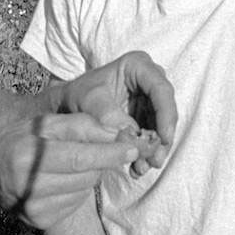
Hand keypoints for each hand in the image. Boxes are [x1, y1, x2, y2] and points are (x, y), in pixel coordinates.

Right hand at [0, 111, 141, 229]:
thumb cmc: (19, 139)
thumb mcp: (43, 123)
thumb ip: (80, 124)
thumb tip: (117, 134)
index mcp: (28, 155)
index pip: (80, 157)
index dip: (110, 152)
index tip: (134, 147)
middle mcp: (29, 184)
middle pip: (87, 175)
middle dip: (104, 161)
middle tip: (111, 151)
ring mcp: (33, 207)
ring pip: (84, 190)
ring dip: (89, 175)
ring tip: (72, 164)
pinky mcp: (39, 221)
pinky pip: (75, 204)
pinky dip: (77, 190)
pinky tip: (61, 181)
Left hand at [56, 52, 176, 174]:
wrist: (68, 104)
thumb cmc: (78, 94)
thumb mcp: (88, 100)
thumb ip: (108, 115)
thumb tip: (130, 135)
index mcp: (138, 66)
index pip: (161, 89)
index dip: (166, 114)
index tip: (164, 137)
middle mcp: (149, 81)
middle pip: (165, 110)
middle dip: (161, 138)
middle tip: (154, 160)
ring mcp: (149, 100)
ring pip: (161, 126)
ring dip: (153, 150)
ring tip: (142, 168)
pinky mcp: (145, 118)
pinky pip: (151, 136)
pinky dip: (144, 152)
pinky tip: (136, 168)